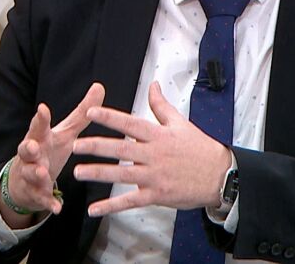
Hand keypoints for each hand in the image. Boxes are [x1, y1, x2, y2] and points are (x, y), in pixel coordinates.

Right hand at [2, 83, 104, 220]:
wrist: (26, 181)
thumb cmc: (48, 151)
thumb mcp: (66, 132)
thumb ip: (82, 113)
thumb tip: (99, 86)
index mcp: (41, 138)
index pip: (39, 126)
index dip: (40, 118)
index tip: (43, 109)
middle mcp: (33, 155)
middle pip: (26, 148)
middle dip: (29, 147)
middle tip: (34, 145)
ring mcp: (31, 174)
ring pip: (30, 173)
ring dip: (36, 173)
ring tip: (42, 174)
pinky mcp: (35, 192)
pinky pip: (40, 198)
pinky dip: (48, 202)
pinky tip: (57, 207)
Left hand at [72, 81, 230, 215]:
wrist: (221, 175)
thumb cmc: (199, 148)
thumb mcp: (180, 123)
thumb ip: (161, 105)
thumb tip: (153, 84)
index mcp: (158, 135)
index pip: (130, 124)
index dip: (110, 117)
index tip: (90, 112)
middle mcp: (154, 155)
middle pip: (121, 150)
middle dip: (96, 147)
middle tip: (74, 145)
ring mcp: (155, 177)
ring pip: (121, 175)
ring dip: (98, 174)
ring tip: (77, 172)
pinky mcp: (157, 196)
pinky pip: (130, 202)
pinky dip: (111, 207)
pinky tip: (94, 210)